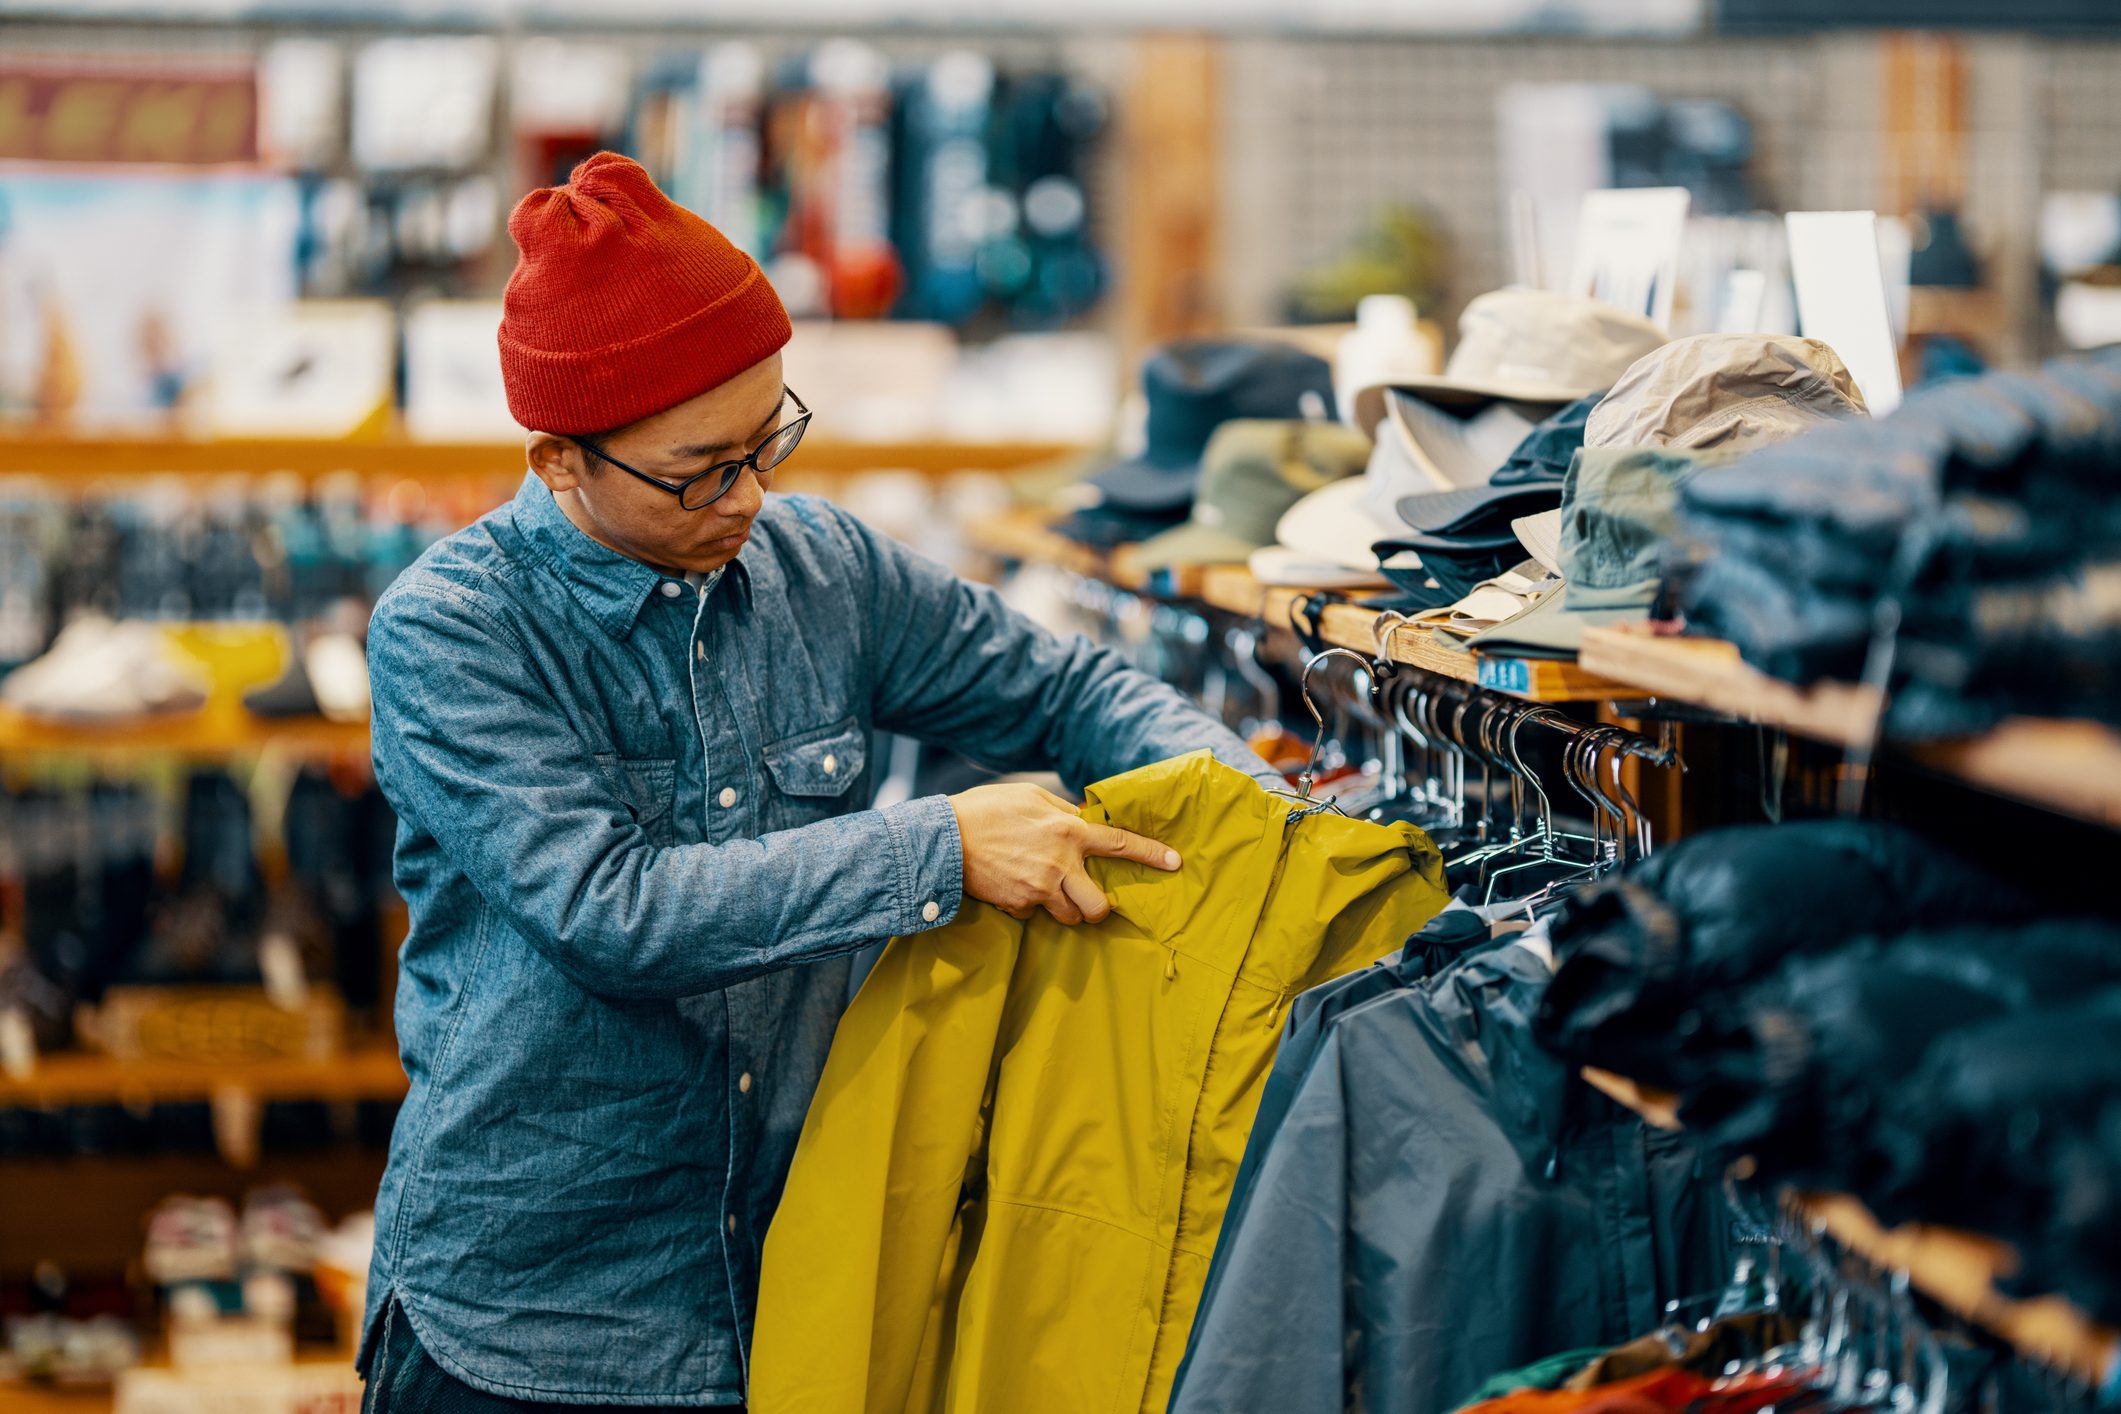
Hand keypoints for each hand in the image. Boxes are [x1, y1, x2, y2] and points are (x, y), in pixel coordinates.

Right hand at [948, 782, 1181, 925]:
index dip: (1150, 854)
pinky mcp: (1019, 905)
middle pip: (1099, 905)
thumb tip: (1084, 820)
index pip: (1119, 843)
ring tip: (1046, 889)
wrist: (944, 839)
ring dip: (1065, 908)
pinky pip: (1035, 914)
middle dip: (1098, 908)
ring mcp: (1040, 889)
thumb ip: (1062, 812)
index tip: (1174, 863)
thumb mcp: (1029, 798)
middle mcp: (1060, 864)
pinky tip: (1014, 886)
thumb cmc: (986, 809)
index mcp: (1068, 831)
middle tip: (1089, 899)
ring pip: (1070, 916)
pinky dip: (1030, 905)